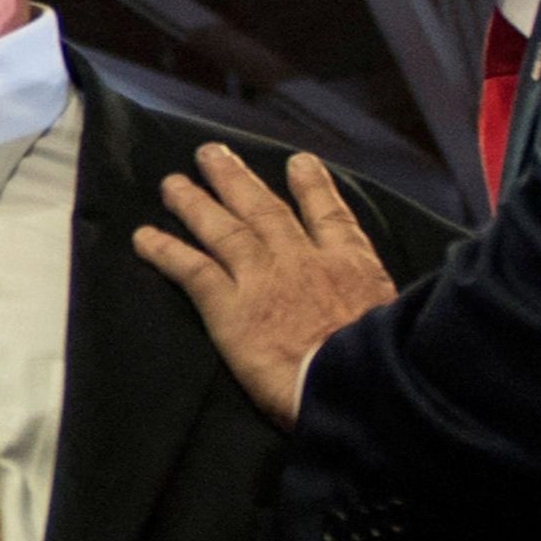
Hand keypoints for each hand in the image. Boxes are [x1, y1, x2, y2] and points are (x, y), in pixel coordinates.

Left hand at [133, 145, 396, 429]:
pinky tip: (143, 237)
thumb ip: (380, 306)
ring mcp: (263, 279)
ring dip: (195, 202)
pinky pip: (192, 270)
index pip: (330, 216)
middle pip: (264, 209)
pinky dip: (166, 250)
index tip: (300, 163)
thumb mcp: (396, 321)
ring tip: (172, 182)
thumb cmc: (384, 367)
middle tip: (213, 155)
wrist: (356, 385)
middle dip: (237, 179)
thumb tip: (384, 315)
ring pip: (224, 229)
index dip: (313, 186)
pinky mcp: (231, 307)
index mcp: (350, 266)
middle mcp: (302, 259)